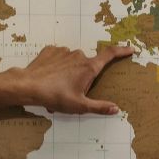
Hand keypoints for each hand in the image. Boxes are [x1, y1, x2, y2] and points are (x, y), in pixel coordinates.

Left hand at [13, 44, 134, 115]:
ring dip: (69, 73)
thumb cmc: (54, 96)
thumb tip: (115, 108)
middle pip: (87, 65)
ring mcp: (64, 51)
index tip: (131, 49)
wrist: (28, 85)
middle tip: (71, 93)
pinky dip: (57, 66)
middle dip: (83, 77)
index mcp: (88, 67)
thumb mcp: (79, 106)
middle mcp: (78, 55)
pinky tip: (50, 77)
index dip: (122, 51)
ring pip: (72, 62)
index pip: (110, 55)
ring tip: (58, 88)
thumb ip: (99, 107)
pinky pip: (59, 57)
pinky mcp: (50, 50)